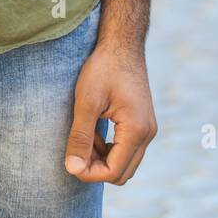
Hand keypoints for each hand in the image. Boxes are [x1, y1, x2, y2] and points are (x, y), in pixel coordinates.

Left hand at [64, 42, 157, 184]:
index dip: (90, 173)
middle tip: (76, 149)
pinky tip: (93, 130)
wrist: (122, 44)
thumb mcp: (86, 101)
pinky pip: (126, 149)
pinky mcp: (142, 124)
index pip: (114, 172)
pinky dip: (109, 148)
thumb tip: (72, 169)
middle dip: (96, 168)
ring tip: (84, 134)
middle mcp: (147, 134)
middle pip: (122, 173)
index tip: (70, 161)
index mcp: (136, 130)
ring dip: (102, 158)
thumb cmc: (104, 68)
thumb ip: (80, 137)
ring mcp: (147, 129)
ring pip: (124, 163)